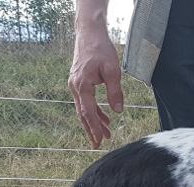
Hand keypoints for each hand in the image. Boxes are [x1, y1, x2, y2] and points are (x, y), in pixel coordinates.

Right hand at [68, 24, 123, 148]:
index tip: (99, 140)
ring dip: (94, 122)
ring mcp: (75, 84)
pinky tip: (105, 118)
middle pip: (83, 113)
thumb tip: (118, 111)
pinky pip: (85, 101)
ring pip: (84, 108)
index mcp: (82, 85)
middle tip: (97, 145)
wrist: (89, 34)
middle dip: (91, 130)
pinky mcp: (79, 82)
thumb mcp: (113, 71)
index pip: (88, 112)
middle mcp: (75, 86)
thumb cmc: (101, 50)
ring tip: (105, 135)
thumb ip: (115, 92)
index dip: (94, 127)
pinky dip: (94, 111)